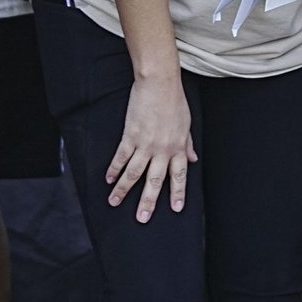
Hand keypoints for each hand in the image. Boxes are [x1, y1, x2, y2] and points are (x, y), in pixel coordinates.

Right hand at [106, 71, 197, 221]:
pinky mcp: (130, 136)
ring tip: (115, 203)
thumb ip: (188, 144)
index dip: (177, 193)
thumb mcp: (187, 124)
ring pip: (133, 173)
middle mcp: (162, 150)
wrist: (160, 83)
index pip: (179, 176)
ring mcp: (145, 144)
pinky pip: (121, 157)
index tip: (175, 208)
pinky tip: (108, 179)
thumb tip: (193, 159)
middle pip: (154, 181)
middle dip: (148, 201)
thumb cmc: (175, 101)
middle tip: (142, 218)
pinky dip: (113, 169)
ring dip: (123, 190)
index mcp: (178, 147)